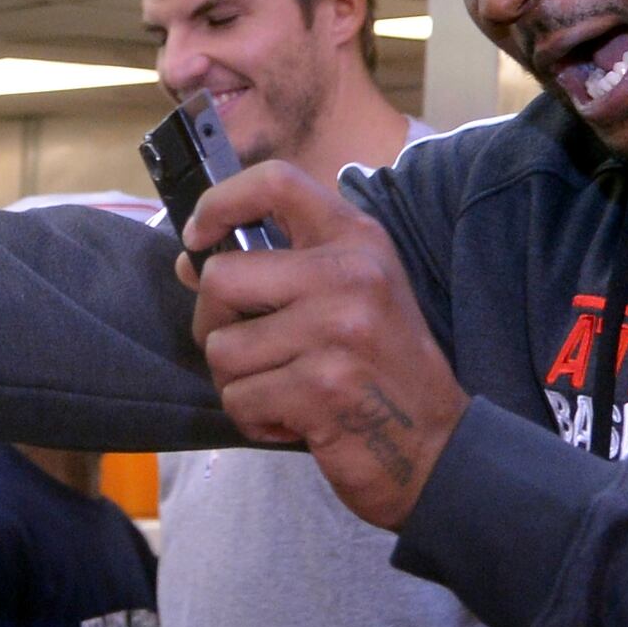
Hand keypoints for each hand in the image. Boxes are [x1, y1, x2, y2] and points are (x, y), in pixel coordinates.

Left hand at [182, 164, 468, 529]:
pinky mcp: (322, 387)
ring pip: (221, 348)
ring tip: (280, 389)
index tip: (197, 237)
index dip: (218, 202)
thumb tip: (193, 261)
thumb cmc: (380, 367)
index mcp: (356, 238)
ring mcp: (338, 330)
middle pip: (221, 278)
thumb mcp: (351, 294)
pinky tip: (293, 417)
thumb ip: (281, 269)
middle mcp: (350, 274)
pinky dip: (254, 417)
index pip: (275, 182)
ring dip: (236, 381)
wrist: (434, 444)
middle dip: (214, 323)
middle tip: (247, 350)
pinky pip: (239, 398)